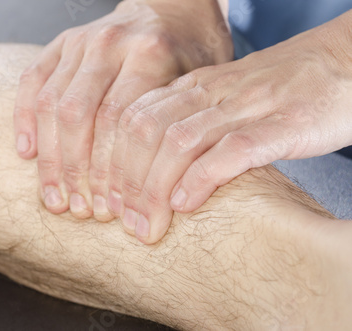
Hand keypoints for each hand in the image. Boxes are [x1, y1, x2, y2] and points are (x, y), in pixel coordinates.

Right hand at [13, 0, 232, 219]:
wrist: (171, 7)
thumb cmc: (190, 52)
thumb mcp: (200, 83)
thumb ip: (177, 127)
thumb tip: (161, 194)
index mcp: (150, 54)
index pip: (119, 122)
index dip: (111, 171)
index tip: (112, 209)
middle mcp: (110, 43)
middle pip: (79, 115)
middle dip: (76, 171)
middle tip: (80, 209)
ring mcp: (81, 41)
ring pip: (52, 103)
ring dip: (50, 158)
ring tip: (55, 197)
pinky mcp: (61, 43)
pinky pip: (31, 81)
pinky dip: (25, 118)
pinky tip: (27, 152)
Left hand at [111, 11, 351, 243]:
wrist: (343, 62)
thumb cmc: (281, 90)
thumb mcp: (223, 101)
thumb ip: (189, 124)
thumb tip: (151, 169)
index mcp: (193, 88)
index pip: (131, 118)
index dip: (110, 162)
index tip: (108, 200)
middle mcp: (212, 93)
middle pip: (145, 131)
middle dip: (125, 180)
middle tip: (122, 220)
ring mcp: (246, 106)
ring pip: (179, 141)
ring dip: (154, 186)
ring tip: (147, 222)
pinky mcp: (283, 123)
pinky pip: (233, 148)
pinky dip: (203, 177)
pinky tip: (187, 203)